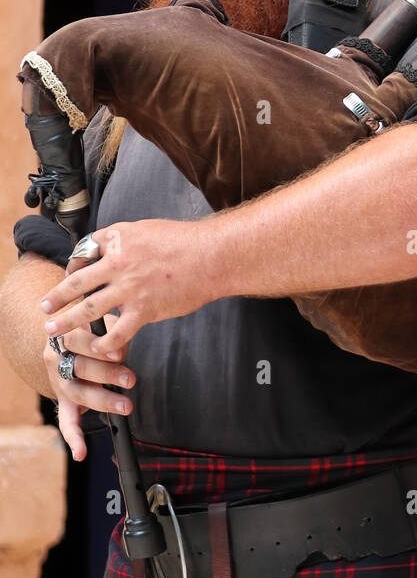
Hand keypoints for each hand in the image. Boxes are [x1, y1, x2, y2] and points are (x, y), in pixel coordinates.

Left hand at [39, 218, 220, 353]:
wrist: (211, 256)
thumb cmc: (185, 241)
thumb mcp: (148, 229)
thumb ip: (127, 239)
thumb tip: (113, 247)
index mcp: (119, 239)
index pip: (85, 252)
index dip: (74, 265)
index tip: (71, 274)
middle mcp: (119, 263)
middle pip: (77, 282)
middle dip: (57, 296)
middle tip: (44, 305)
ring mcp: (129, 288)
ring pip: (88, 308)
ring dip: (67, 321)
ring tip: (53, 329)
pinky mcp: (144, 309)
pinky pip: (116, 332)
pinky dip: (105, 343)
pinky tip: (98, 349)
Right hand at [43, 324, 134, 462]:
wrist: (63, 338)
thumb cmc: (90, 329)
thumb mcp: (99, 321)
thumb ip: (110, 330)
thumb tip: (121, 348)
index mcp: (62, 336)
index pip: (77, 341)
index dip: (98, 348)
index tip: (120, 354)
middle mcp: (56, 361)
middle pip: (79, 368)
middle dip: (107, 375)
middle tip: (130, 380)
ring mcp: (59, 384)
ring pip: (78, 394)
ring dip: (103, 401)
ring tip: (126, 406)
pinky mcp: (64, 401)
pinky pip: (66, 422)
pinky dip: (73, 438)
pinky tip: (81, 454)